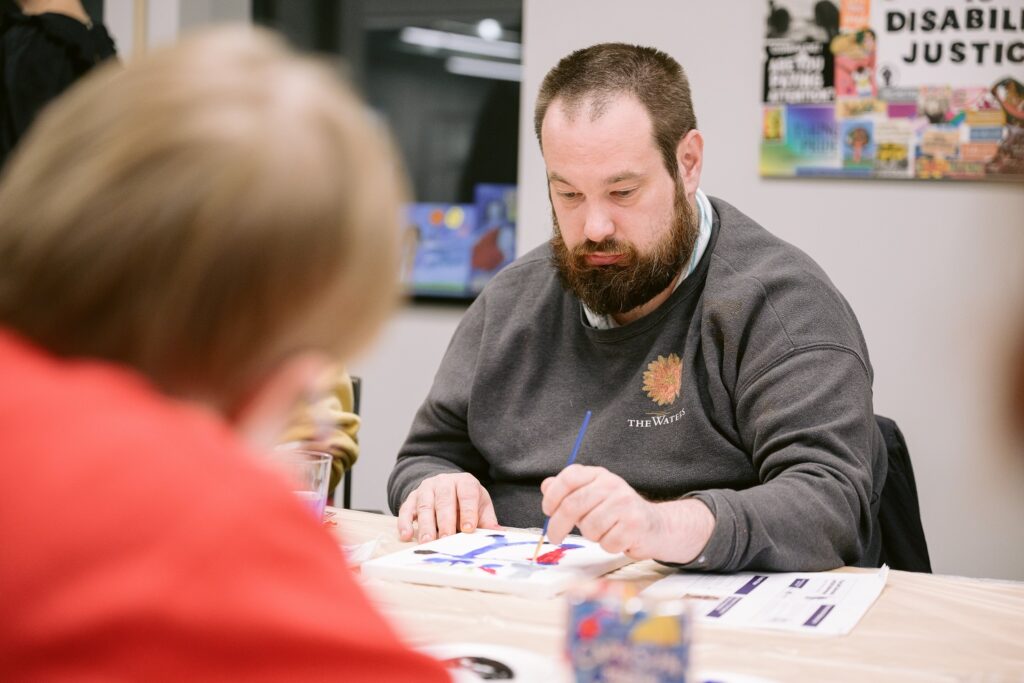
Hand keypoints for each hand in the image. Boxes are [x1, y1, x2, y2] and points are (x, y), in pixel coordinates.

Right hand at [397, 472, 500, 542]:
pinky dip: (404, 523)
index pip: (467, 494)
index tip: (469, 529)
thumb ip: (487, 521)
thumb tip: (498, 535)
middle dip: (445, 520)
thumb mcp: (480, 506)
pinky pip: (406, 509)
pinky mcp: (412, 498)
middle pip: (444, 500)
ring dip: (425, 525)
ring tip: (428, 541)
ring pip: (425, 505)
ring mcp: (426, 489)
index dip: (468, 511)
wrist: (445, 487)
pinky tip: (406, 536)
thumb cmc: (466, 501)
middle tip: (446, 538)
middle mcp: (444, 482)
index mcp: (465, 482)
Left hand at [541, 464, 713, 562]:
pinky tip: (617, 538)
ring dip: (591, 536)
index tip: (547, 511)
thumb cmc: (618, 513)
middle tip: (555, 537)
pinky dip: (608, 545)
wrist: (655, 526)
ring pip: (589, 527)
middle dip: (558, 526)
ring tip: (602, 532)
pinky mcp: (635, 524)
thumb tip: (546, 485)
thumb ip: (569, 491)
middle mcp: (612, 484)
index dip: (552, 496)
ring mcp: (625, 503)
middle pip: (573, 505)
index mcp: (599, 475)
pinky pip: (606, 542)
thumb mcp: (593, 496)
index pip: (569, 478)